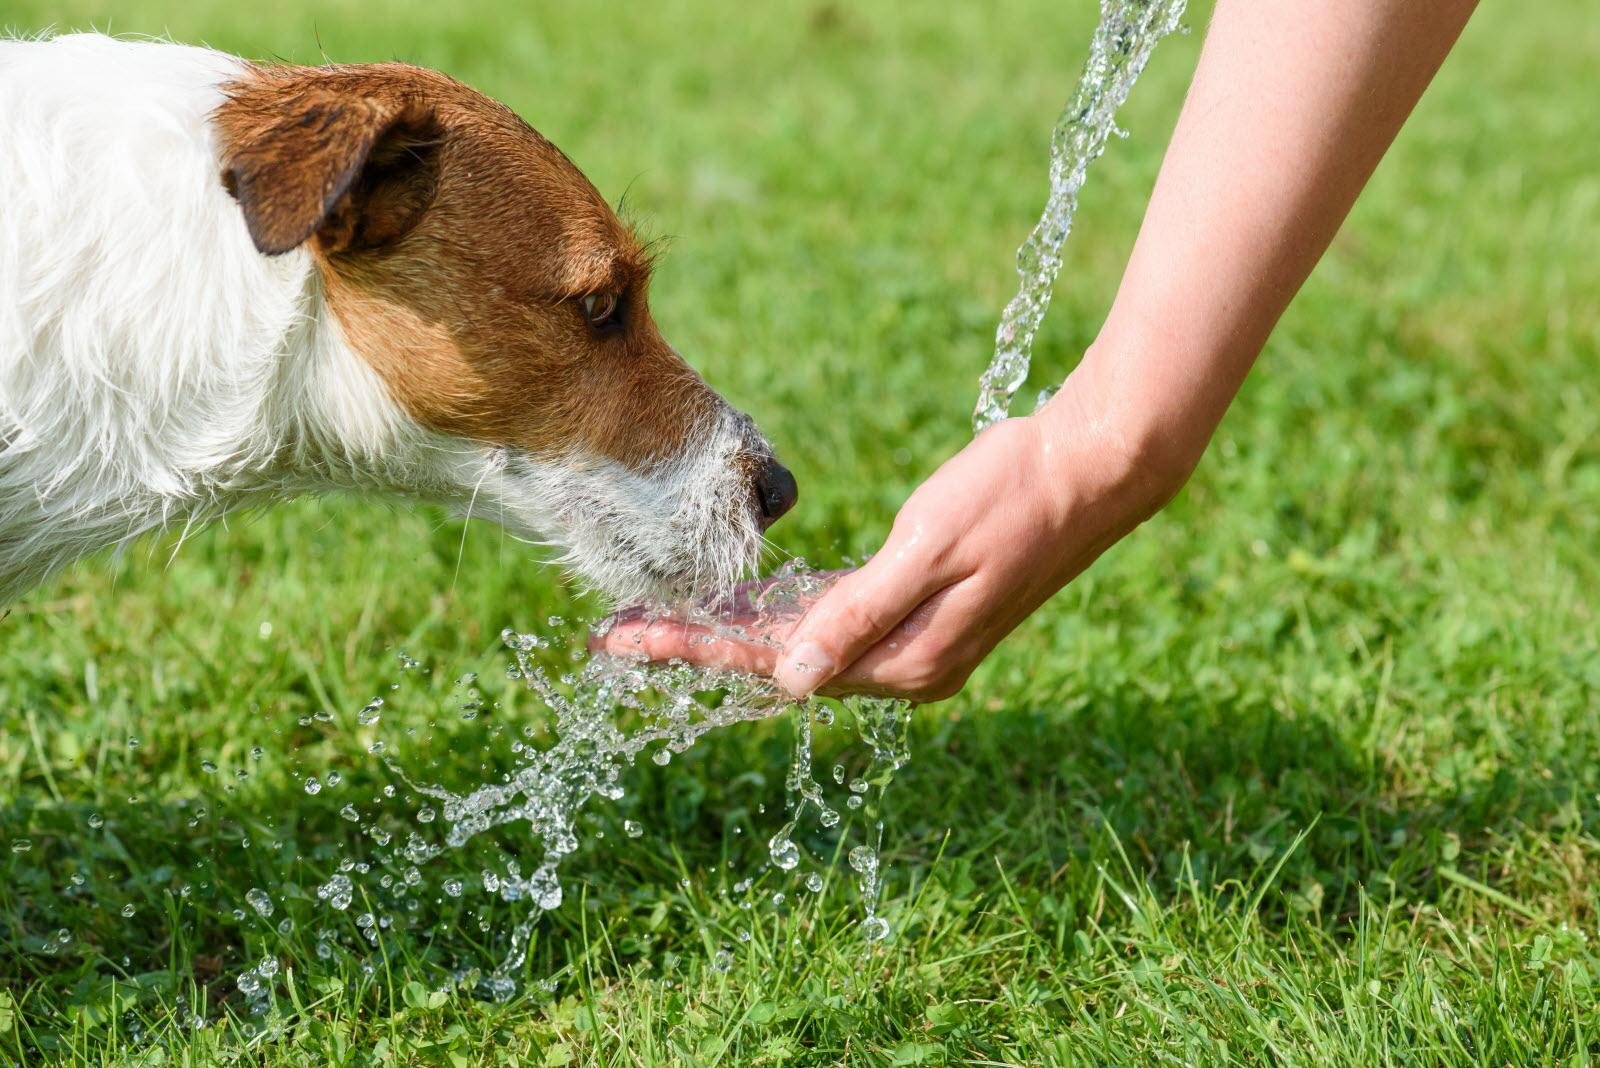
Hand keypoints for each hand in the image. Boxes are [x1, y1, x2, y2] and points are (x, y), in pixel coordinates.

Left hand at [592, 360, 1186, 700]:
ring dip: (735, 627)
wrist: (1093, 465)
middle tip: (616, 631)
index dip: (697, 648)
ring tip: (658, 615)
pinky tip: (742, 597)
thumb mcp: (931, 548)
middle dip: (698, 643)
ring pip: (803, 643)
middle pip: (779, 662)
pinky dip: (785, 610)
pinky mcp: (923, 609)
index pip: (777, 663)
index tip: (626, 640)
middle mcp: (907, 664)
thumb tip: (789, 679)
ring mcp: (917, 640)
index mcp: (906, 659)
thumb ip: (858, 615)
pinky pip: (837, 620)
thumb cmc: (1013, 493)